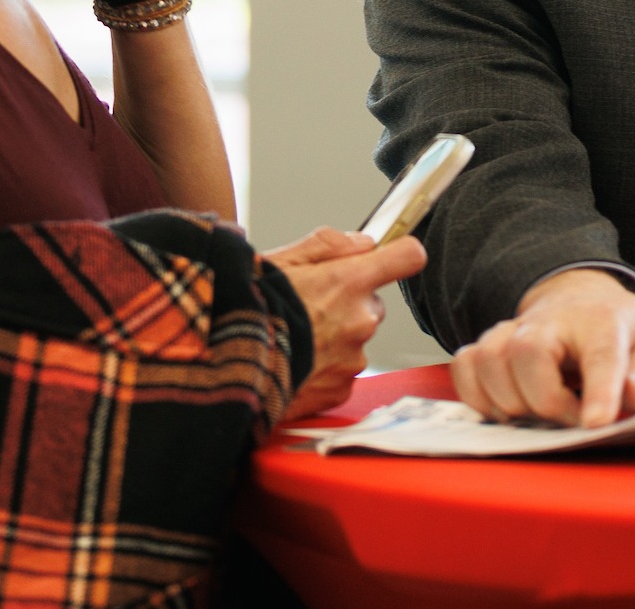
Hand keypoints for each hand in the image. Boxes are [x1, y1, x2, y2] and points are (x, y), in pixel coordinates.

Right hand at [263, 227, 425, 421]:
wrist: (227, 367)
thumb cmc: (250, 310)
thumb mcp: (280, 261)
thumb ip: (327, 245)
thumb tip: (362, 243)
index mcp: (348, 283)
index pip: (406, 257)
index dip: (400, 255)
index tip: (393, 257)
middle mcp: (360, 321)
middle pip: (372, 304)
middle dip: (349, 304)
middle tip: (310, 309)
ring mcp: (354, 359)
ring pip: (355, 340)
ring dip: (334, 339)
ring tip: (295, 340)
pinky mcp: (341, 390)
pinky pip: (342, 373)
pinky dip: (324, 369)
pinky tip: (296, 364)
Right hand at [449, 268, 634, 428]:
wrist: (579, 301)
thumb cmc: (613, 329)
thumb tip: (633, 396)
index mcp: (602, 321)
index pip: (601, 354)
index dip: (599, 391)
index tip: (595, 423)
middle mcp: (549, 320)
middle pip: (528, 353)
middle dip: (545, 402)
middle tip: (569, 420)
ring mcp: (511, 329)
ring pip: (489, 362)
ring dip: (511, 404)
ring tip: (538, 415)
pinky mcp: (485, 344)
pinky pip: (464, 368)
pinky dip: (478, 398)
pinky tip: (505, 409)